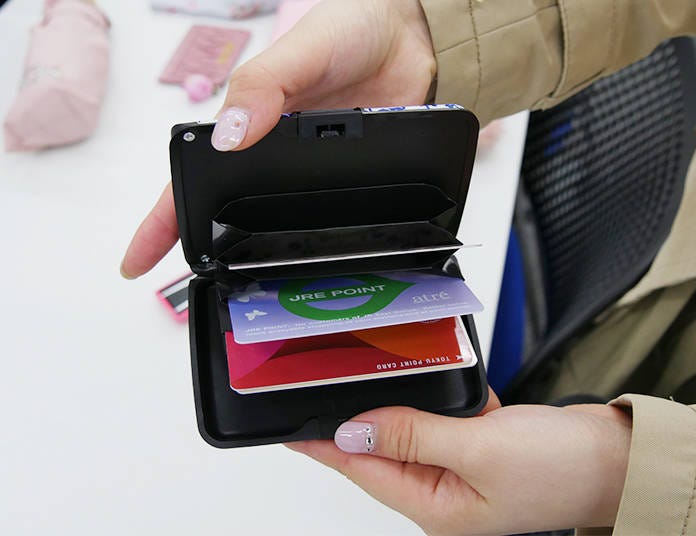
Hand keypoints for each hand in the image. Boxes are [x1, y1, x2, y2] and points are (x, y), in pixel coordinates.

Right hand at [120, 0, 435, 277]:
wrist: (404, 34)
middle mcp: (276, 152)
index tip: (137, 259)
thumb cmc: (346, 29)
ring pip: (281, 219)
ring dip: (262, 249)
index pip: (197, 176)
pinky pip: (332, 213)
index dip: (165, 218)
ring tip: (247, 285)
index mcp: (250, 122)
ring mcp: (313, 169)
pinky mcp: (352, 177)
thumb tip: (229, 136)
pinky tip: (317, 256)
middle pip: (231, 208)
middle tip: (194, 283)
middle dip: (205, 247)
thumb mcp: (298, 52)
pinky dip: (320, 236)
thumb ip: (264, 87)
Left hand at [288, 391, 631, 535]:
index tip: (292, 427)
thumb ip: (414, 434)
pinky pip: (441, 419)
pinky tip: (426, 380)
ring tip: (363, 379)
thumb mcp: (479, 450)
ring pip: (409, 429)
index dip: (324, 445)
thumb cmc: (561, 469)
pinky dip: (434, 398)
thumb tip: (356, 428)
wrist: (615, 458)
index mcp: (437, 505)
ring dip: (393, 403)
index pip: (364, 468)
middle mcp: (443, 490)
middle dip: (354, 419)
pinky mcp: (479, 445)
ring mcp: (461, 466)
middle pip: (382, 448)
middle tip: (323, 389)